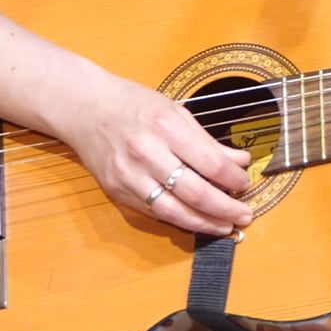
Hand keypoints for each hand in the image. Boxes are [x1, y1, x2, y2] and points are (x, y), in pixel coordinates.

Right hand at [62, 73, 254, 235]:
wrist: (85, 108)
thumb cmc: (133, 104)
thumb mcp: (175, 111)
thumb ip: (207, 140)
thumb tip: (239, 162)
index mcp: (166, 127)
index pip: (209, 162)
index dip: (233, 179)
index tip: (245, 184)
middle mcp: (147, 153)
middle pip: (194, 192)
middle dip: (224, 208)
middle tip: (244, 215)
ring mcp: (129, 175)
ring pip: (173, 211)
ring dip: (203, 223)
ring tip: (224, 226)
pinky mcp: (117, 191)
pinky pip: (152, 212)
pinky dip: (177, 219)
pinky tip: (195, 220)